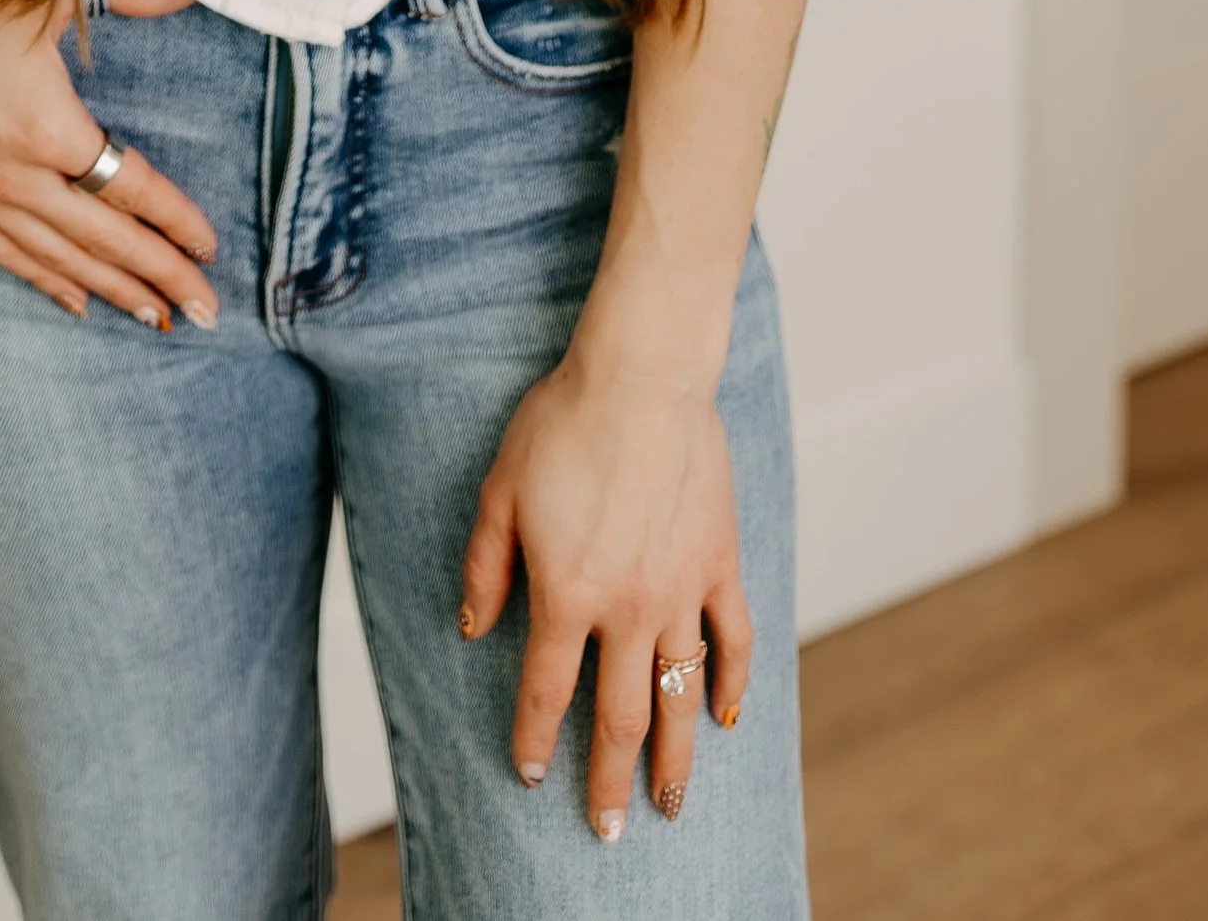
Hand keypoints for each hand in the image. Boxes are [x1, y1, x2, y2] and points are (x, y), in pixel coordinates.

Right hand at [0, 0, 219, 328]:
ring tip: (156, 318)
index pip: (128, 188)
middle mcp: (12, 174)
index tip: (210, 248)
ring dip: (110, 290)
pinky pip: (5, 253)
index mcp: (46, 128)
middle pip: (101, 238)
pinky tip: (77, 303)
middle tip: (205, 310)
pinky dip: (45, 281)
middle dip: (159, 276)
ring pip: (56, 257)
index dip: (174, 220)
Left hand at [459, 347, 750, 837]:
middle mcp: (626, 608)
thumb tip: (474, 630)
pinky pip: (732, 640)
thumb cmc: (562, 423)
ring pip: (679, 696)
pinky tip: (726, 719)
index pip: (547, 691)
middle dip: (610, 780)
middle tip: (609, 830)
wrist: (641, 377)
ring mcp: (680, 590)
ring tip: (669, 805)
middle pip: (620, 717)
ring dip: (674, 758)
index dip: (537, 740)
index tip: (531, 776)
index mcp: (566, 594)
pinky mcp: (719, 563)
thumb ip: (485, 566)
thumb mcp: (499, 491)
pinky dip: (732, 684)